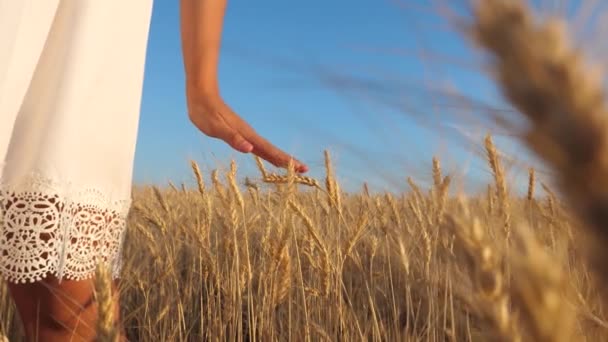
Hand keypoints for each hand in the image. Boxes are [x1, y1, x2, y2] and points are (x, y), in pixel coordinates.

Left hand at [187, 92, 307, 172]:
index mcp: (246, 135)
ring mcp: (246, 134)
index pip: (269, 150)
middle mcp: (249, 135)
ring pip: (267, 148)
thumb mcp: (216, 128)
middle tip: (304, 170)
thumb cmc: (205, 112)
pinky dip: (267, 153)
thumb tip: (249, 149)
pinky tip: (269, 156)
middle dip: (287, 160)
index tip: (299, 167)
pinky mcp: (240, 134)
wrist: (201, 96)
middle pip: (272, 150)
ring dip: (279, 157)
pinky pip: (258, 146)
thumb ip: (233, 138)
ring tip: (292, 166)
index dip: (283, 159)